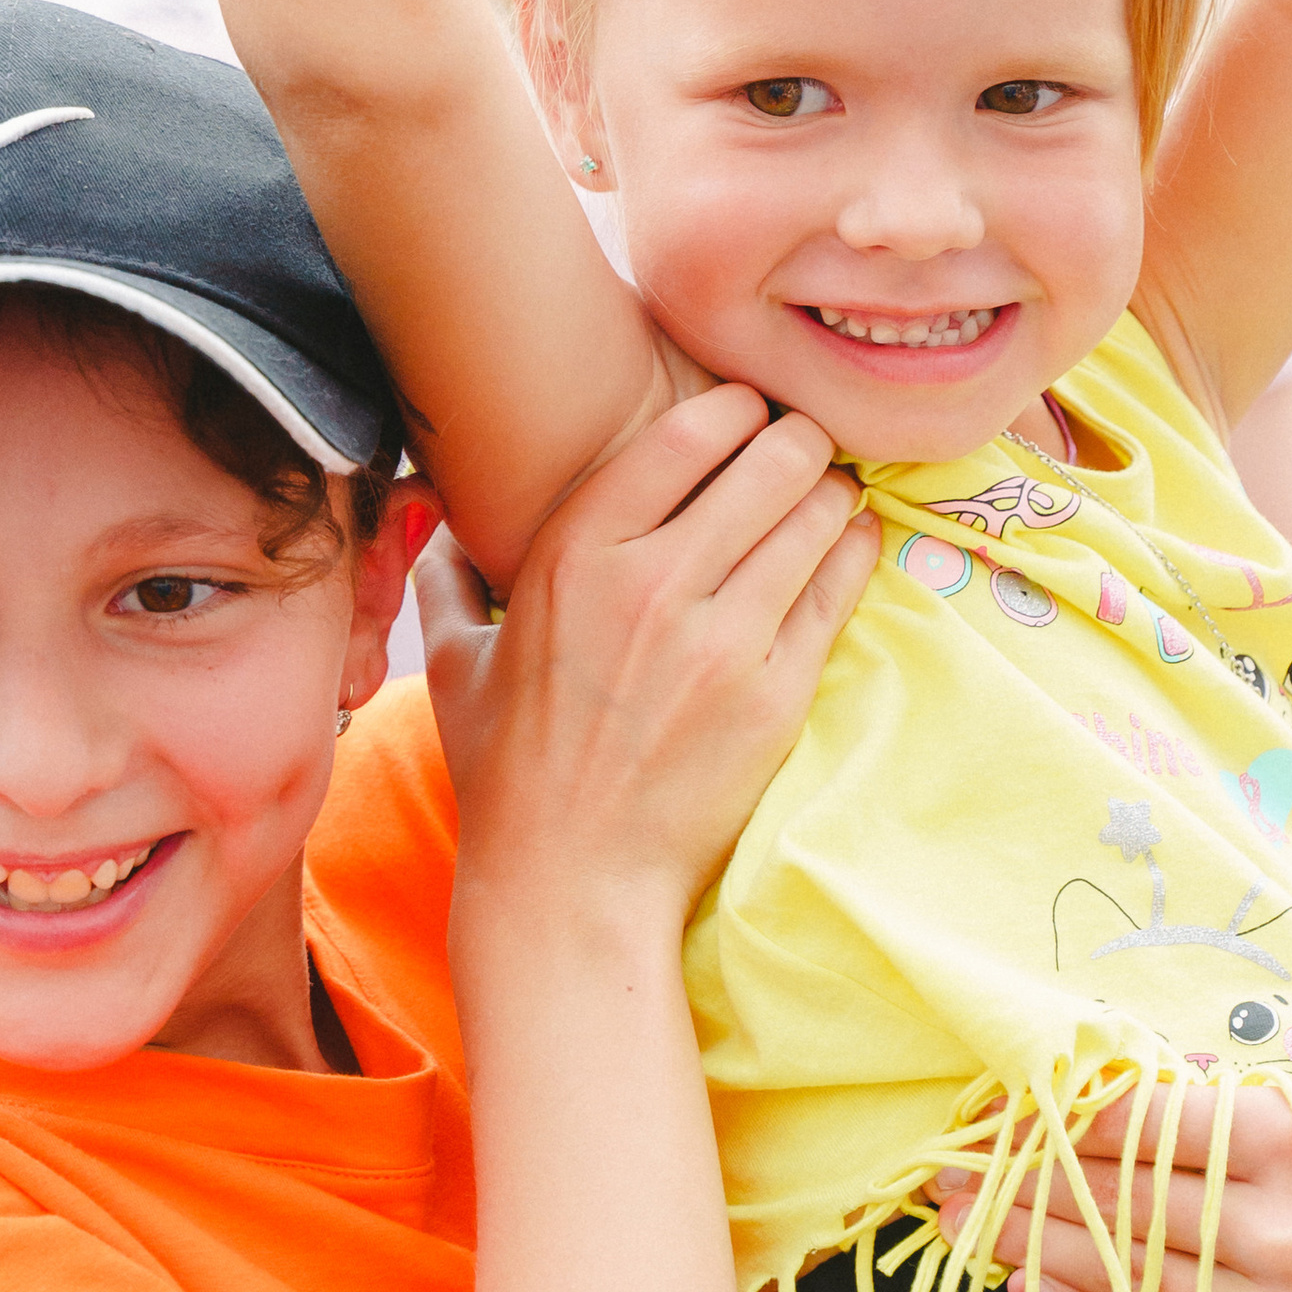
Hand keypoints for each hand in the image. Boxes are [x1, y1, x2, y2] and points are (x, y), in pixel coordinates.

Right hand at [422, 386, 877, 926]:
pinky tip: (853, 537)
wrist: (569, 884)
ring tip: (830, 489)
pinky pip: (837, 591)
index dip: (732, 407)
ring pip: (815, 517)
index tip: (745, 410)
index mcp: (573, 557)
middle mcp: (651, 586)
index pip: (684, 434)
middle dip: (798, 438)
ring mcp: (722, 643)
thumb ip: (448, 577)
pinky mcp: (775, 695)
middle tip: (803, 442)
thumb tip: (437, 519)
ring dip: (832, 490)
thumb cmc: (507, 773)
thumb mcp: (449, 663)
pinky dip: (854, 551)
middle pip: (770, 462)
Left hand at [936, 1076, 1291, 1291]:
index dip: (1048, 1117)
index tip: (986, 1112)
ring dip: (1028, 1248)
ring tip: (962, 1225)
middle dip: (1016, 1186)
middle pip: (1112, 1203)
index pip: (1135, 1124)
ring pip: (1119, 1276)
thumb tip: (1078, 1099)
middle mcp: (1281, 1237)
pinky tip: (1024, 1283)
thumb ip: (1206, 1109)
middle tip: (940, 1173)